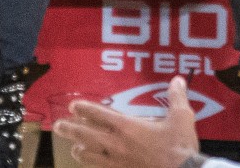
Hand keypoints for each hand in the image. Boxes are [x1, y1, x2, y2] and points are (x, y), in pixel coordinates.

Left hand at [54, 75, 200, 167]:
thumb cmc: (179, 145)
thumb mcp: (182, 117)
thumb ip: (177, 97)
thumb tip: (178, 79)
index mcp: (128, 127)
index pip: (99, 115)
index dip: (84, 109)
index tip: (73, 106)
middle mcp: (116, 143)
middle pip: (86, 134)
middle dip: (70, 129)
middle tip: (58, 125)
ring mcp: (116, 161)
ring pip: (88, 155)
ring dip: (79, 149)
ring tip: (74, 147)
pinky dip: (91, 165)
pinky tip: (91, 164)